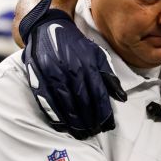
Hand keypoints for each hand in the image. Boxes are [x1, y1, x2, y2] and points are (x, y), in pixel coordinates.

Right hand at [21, 0, 126, 139]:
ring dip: (73, 121)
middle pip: (81, 101)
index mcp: (86, 63)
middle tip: (93, 133)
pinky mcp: (38, 76)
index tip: (106, 125)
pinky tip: (62, 125)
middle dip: (88, 120)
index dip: (102, 112)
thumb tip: (122, 98)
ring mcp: (52, 72)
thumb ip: (108, 76)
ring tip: (80, 133)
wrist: (46, 26)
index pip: (97, 93)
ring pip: (65, 103)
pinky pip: (47, 100)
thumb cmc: (74, 45)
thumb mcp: (96, 55)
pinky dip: (55, 114)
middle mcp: (70, 68)